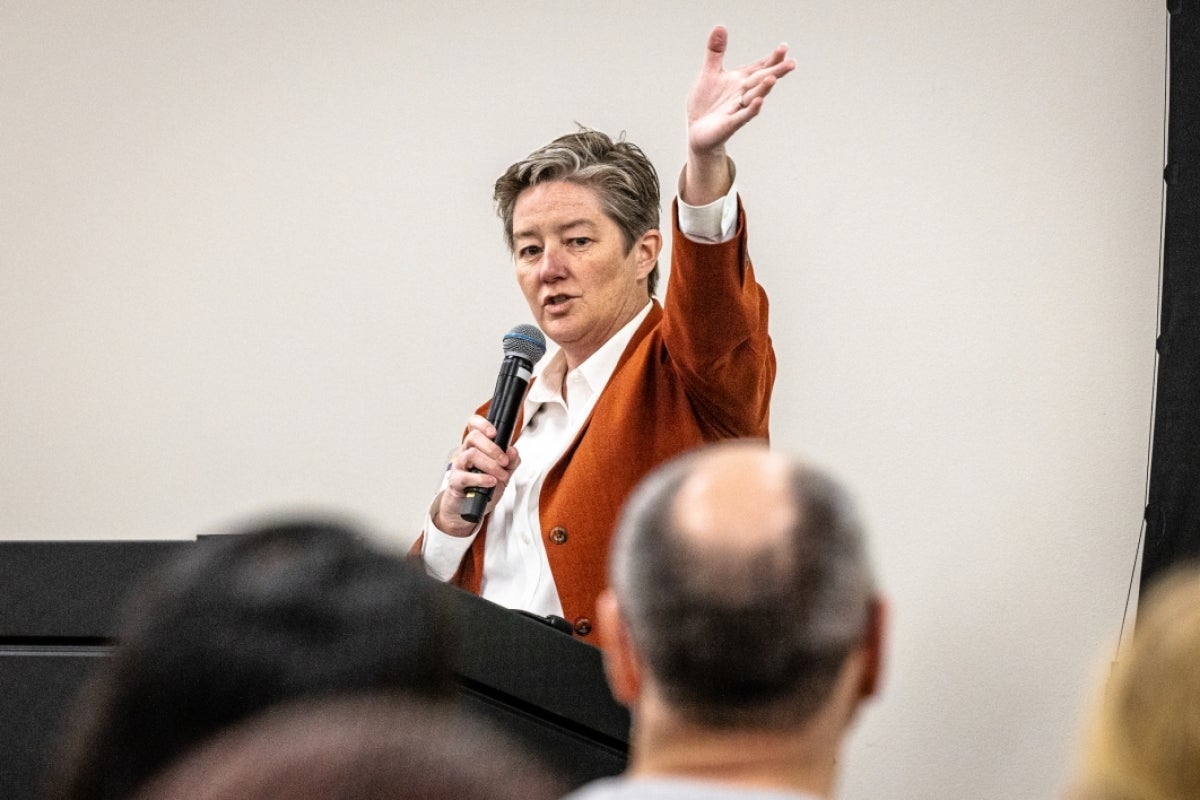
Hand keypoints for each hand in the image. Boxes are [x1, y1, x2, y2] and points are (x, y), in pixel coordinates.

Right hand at [431, 415, 520, 536]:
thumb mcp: (503, 473)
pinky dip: (481, 479)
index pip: (474, 425)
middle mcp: (466, 453)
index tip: (494, 433)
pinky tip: (491, 482)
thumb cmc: (482, 488)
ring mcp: (459, 467)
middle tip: (504, 461)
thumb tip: (513, 451)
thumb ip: (511, 461)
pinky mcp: (456, 482)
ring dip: (491, 465)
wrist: (468, 509)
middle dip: (493, 448)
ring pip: (471, 454)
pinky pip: (465, 476)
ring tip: (500, 476)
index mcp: (477, 447)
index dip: (483, 424)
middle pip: (473, 437)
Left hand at [683, 25, 795, 203]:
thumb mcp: (709, 72)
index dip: (770, 59)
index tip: (783, 48)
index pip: (758, 67)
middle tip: (792, 63)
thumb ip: (716, 51)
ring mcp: (737, 109)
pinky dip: (751, 109)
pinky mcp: (729, 124)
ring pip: (753, 97)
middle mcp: (742, 94)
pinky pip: (742, 116)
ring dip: (764, 88)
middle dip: (776, 72)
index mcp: (740, 81)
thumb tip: (721, 26)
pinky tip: (759, 101)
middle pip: (761, 81)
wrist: (697, 131)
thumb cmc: (706, 103)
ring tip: (774, 78)